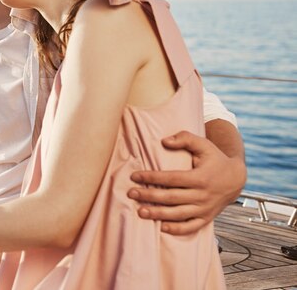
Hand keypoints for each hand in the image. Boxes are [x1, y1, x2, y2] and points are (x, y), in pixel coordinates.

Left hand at [128, 130, 246, 234]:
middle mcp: (203, 195)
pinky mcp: (207, 218)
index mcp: (200, 177)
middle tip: (131, 193)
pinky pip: (191, 227)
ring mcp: (205, 208)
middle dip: (149, 196)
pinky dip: (177, 229)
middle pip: (172, 197)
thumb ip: (185, 139)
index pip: (171, 178)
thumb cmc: (215, 159)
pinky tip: (161, 227)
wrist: (236, 178)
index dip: (152, 177)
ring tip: (140, 212)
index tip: (134, 176)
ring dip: (158, 214)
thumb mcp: (203, 144)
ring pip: (179, 214)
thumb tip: (164, 141)